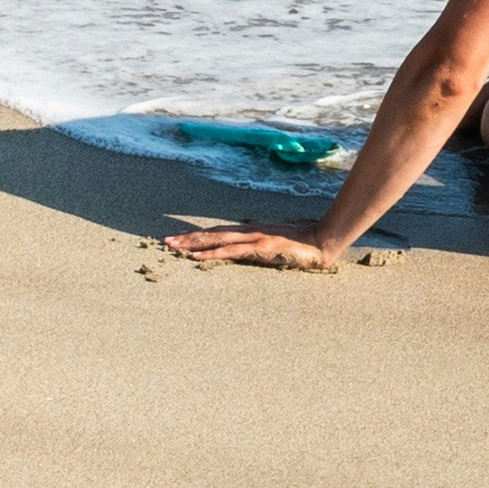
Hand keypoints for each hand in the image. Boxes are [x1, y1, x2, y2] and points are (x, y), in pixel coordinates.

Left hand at [162, 221, 357, 272]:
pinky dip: (213, 253)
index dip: (199, 234)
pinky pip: (232, 252)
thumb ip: (265, 245)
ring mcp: (254, 238)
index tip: (180, 238)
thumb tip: (254, 250)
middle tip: (165, 241)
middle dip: (188, 237)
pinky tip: (198, 256)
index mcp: (252, 231)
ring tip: (173, 247)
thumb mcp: (279, 243)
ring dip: (193, 243)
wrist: (323, 241)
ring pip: (217, 239)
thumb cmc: (304, 243)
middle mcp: (249, 231)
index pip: (220, 232)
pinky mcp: (261, 247)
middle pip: (212, 233)